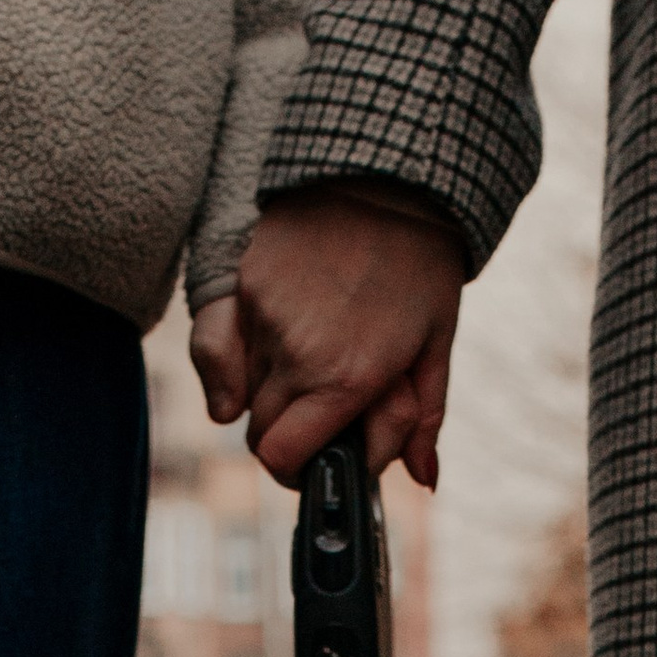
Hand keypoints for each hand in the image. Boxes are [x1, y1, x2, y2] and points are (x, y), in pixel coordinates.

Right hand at [192, 187, 463, 489]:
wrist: (389, 177)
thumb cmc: (421, 266)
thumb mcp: (434, 345)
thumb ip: (421, 419)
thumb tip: (424, 479)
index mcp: (344, 379)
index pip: (281, 458)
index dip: (295, 471)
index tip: (313, 463)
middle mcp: (294, 355)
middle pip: (258, 432)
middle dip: (285, 437)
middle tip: (317, 419)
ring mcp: (262, 318)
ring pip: (241, 391)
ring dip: (266, 395)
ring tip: (307, 366)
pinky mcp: (244, 284)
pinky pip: (222, 342)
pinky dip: (239, 355)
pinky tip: (268, 343)